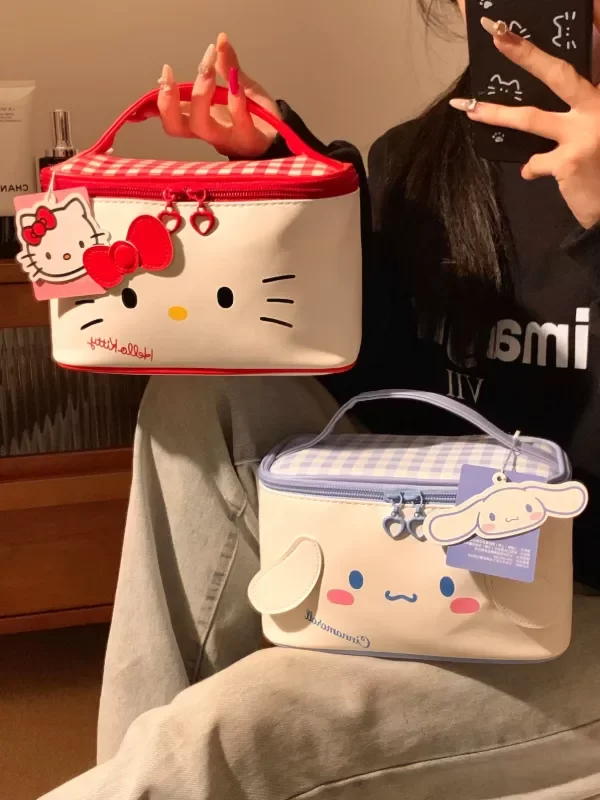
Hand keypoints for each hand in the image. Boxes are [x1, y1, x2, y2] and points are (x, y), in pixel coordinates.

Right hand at [157, 33, 279, 157]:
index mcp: (201, 120)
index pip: (172, 118)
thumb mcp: (240, 85)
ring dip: (201, 95)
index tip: (165, 72)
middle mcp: (210, 132)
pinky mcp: (249, 140)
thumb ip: (228, 66)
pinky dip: (236, 101)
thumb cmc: (257, 115)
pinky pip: (239, 123)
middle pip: (177, 127)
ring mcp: (228, 138)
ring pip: (203, 127)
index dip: (161, 102)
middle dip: (170, 100)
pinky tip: (237, 83)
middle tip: (172, 74)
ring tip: (208, 69)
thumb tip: (221, 40)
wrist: (283, 133)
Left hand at [451, 15, 599, 228]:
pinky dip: (532, 167)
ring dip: (495, 112)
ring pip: (532, 117)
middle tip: (498, 34)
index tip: (580, 0)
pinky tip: (534, 172)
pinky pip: (536, 162)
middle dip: (526, 54)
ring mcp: (587, 132)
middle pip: (558, 73)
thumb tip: (555, 79)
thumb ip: (584, 102)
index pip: (599, 48)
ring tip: (467, 108)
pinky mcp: (570, 161)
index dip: (592, 20)